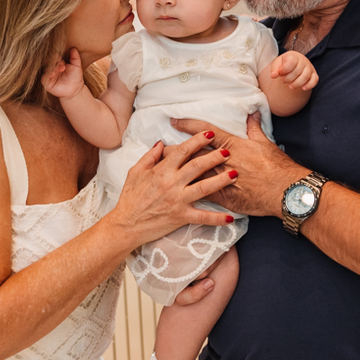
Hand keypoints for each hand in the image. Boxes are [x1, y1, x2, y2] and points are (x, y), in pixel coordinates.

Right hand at [41, 48, 85, 99]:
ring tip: (61, 68)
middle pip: (49, 61)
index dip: (56, 56)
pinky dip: (47, 74)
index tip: (60, 56)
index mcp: (58, 62)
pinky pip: (44, 77)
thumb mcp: (77, 65)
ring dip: (52, 67)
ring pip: (46, 68)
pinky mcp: (46, 82)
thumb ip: (75, 57)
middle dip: (54, 61)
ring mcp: (48, 74)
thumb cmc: (76, 76)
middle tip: (61, 62)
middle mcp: (52, 67)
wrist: (75, 89)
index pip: (54, 56)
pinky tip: (53, 73)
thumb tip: (74, 48)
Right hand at [108, 131, 239, 249]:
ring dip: (221, 180)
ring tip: (234, 174)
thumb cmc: (130, 199)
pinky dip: (217, 219)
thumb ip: (149, 157)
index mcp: (161, 171)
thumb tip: (161, 143)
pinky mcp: (180, 217)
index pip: (182, 151)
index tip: (210, 134)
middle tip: (229, 151)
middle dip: (214, 157)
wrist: (125, 226)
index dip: (197, 141)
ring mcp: (177, 200)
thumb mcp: (135, 172)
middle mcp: (171, 184)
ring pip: (204, 188)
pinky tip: (230, 218)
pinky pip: (202, 217)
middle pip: (197, 166)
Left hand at [170, 113, 307, 216]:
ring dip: (178, 173)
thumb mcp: (266, 144)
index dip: (188, 126)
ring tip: (163, 172)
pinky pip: (203, 195)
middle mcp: (223, 161)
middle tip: (160, 148)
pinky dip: (191, 193)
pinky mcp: (224, 198)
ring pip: (194, 174)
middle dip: (175, 151)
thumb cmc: (278, 167)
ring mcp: (221, 180)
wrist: (285, 191)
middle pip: (193, 154)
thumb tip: (251, 115)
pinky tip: (178, 194)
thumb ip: (255, 129)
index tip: (174, 122)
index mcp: (232, 145)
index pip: (205, 132)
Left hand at [270, 51, 318, 90]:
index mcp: (294, 56)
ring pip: (305, 76)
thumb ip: (274, 69)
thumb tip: (273, 76)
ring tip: (290, 87)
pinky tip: (303, 88)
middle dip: (288, 78)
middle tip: (283, 81)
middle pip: (297, 71)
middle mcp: (303, 61)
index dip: (285, 69)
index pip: (291, 62)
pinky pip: (315, 80)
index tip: (280, 72)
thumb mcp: (278, 63)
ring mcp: (309, 68)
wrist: (295, 63)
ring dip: (297, 84)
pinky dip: (309, 85)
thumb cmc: (285, 63)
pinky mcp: (314, 75)